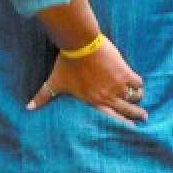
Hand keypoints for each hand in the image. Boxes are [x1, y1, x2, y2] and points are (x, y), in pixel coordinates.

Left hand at [26, 36, 147, 124]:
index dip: (122, 124)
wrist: (79, 45)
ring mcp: (117, 85)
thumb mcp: (54, 82)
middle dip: (137, 114)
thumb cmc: (66, 64)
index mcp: (93, 101)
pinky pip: (138, 82)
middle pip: (128, 110)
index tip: (131, 127)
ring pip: (135, 97)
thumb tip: (28, 108)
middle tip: (144, 116)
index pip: (111, 119)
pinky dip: (138, 82)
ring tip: (139, 96)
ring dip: (137, 97)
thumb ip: (43, 96)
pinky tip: (137, 82)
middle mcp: (107, 97)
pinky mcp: (125, 73)